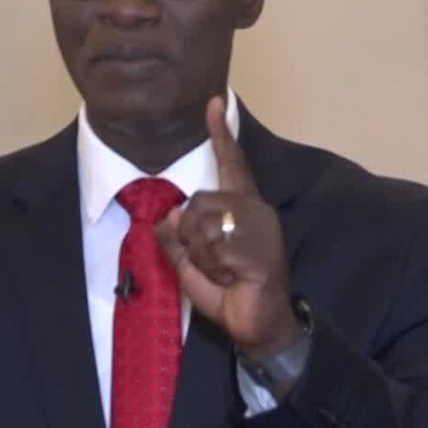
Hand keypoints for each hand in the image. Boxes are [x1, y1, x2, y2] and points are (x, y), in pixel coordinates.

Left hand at [154, 96, 303, 360]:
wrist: (261, 325)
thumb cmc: (230, 293)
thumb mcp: (192, 264)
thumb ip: (176, 239)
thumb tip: (166, 217)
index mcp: (242, 207)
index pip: (231, 163)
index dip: (220, 134)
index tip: (213, 102)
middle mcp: (254, 210)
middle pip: (198, 201)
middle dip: (190, 236)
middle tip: (211, 262)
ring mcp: (259, 228)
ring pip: (202, 223)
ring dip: (201, 254)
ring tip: (223, 272)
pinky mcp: (259, 249)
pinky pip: (215, 246)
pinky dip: (213, 267)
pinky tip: (232, 278)